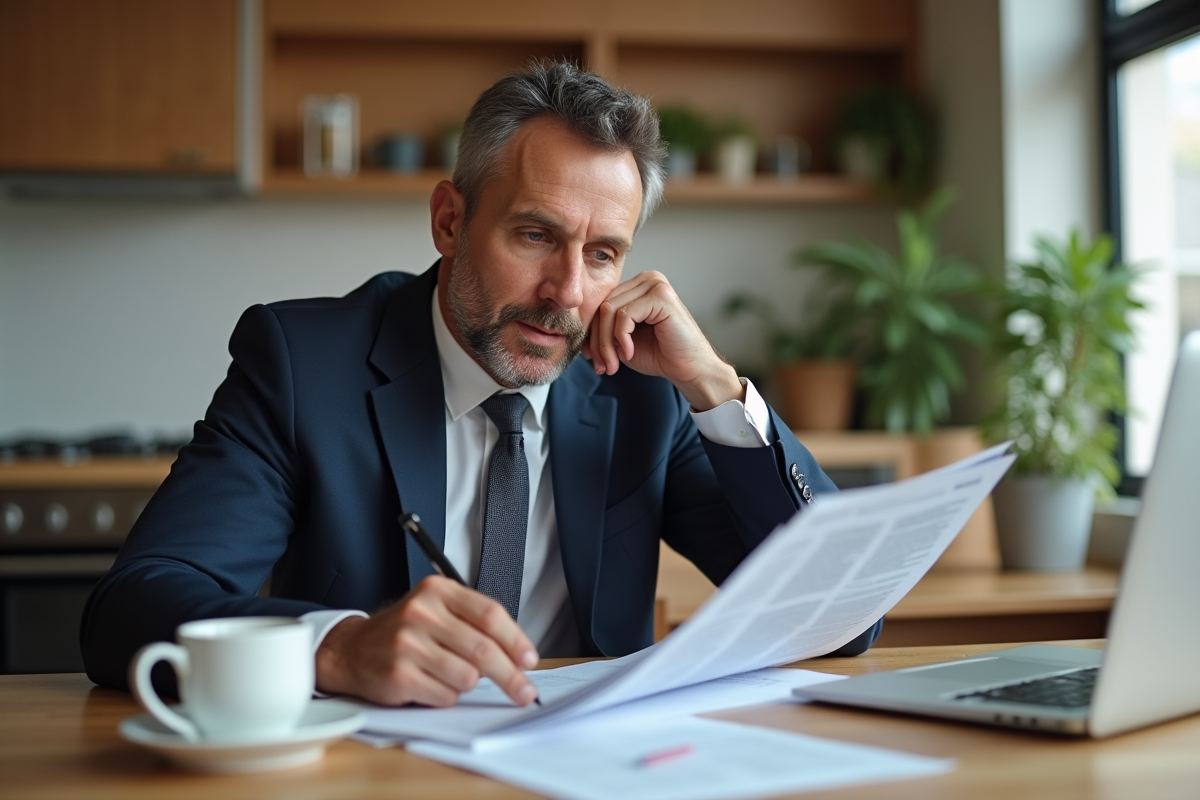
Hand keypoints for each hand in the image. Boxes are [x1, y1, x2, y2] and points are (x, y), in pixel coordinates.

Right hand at [314, 576, 539, 706]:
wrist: (351, 649)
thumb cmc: (404, 632)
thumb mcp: (436, 610)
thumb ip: (473, 623)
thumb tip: (518, 655)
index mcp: (437, 591)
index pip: (490, 614)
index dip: (516, 640)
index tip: (529, 660)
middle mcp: (421, 613)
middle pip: (483, 650)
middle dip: (511, 676)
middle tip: (524, 691)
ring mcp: (408, 644)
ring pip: (467, 676)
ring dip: (468, 684)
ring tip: (450, 675)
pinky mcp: (399, 675)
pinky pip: (446, 695)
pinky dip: (446, 696)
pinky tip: (431, 684)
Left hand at [581, 271, 743, 409]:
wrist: (689, 370)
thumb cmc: (660, 355)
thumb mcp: (623, 340)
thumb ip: (603, 329)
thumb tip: (574, 330)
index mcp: (638, 285)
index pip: (601, 303)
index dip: (593, 332)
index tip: (593, 359)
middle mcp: (647, 279)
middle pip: (603, 305)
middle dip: (598, 340)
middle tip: (602, 366)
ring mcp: (655, 284)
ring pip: (609, 310)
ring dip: (606, 343)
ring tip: (613, 364)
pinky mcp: (661, 296)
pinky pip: (624, 315)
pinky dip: (621, 338)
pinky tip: (630, 353)